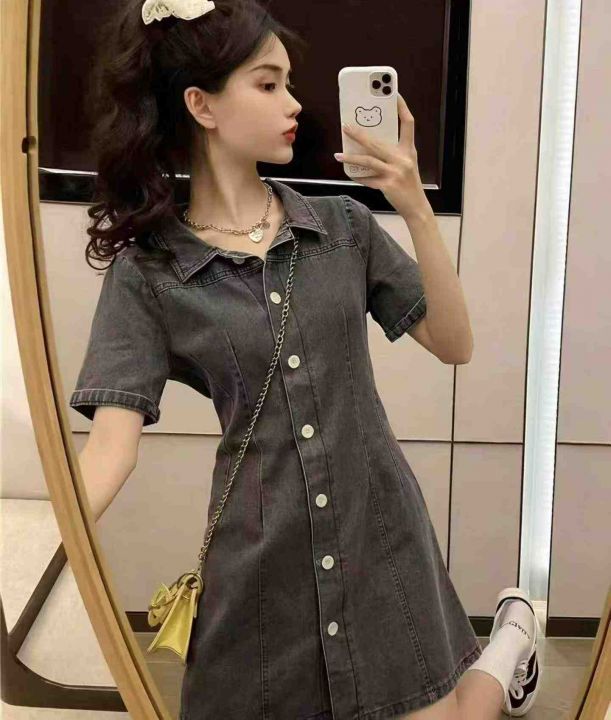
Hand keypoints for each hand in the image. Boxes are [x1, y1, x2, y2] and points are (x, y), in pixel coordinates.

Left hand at [335, 92, 429, 220]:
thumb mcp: (407, 164)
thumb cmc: (409, 184)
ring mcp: (395, 172)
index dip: (401, 108)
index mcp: (409, 150)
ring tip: (338, 155)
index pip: (408, 123)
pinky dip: (357, 176)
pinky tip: (349, 173)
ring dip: (351, 157)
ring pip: (369, 160)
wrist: (416, 207)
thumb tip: (370, 143)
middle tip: (345, 127)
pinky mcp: (388, 185)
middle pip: (377, 142)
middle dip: (359, 134)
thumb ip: (393, 153)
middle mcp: (403, 159)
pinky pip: (368, 179)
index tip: (394, 95)